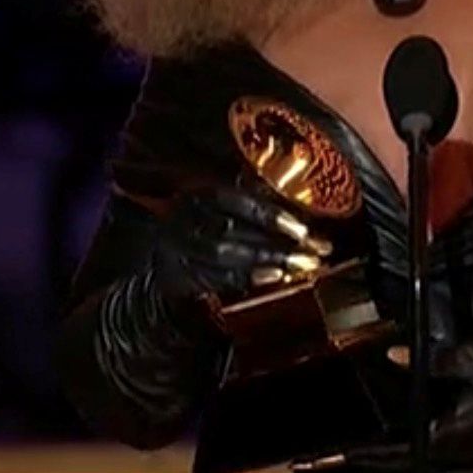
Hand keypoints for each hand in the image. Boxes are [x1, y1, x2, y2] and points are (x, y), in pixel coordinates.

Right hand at [144, 182, 332, 322]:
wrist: (161, 259)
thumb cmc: (204, 230)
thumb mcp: (224, 210)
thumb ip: (253, 207)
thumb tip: (302, 220)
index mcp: (202, 195)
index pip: (238, 200)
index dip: (271, 214)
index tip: (303, 229)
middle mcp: (189, 217)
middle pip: (233, 228)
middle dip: (276, 242)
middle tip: (311, 252)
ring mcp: (181, 245)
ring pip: (223, 251)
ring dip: (264, 259)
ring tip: (295, 265)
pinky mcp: (181, 272)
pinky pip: (215, 276)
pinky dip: (246, 278)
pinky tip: (271, 277)